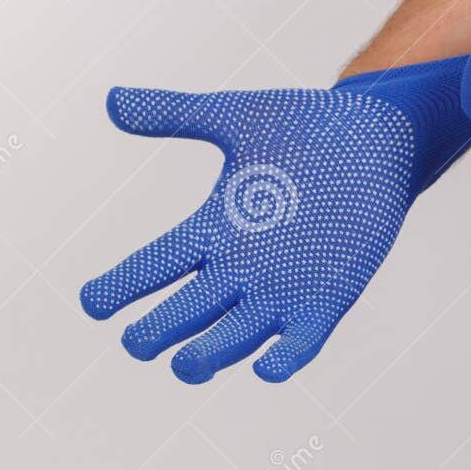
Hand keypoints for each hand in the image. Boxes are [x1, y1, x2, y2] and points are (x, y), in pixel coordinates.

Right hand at [80, 58, 470, 383]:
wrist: (379, 136)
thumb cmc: (307, 126)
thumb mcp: (236, 118)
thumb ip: (175, 113)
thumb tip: (113, 99)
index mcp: (215, 227)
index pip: (159, 262)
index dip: (125, 284)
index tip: (92, 303)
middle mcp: (242, 266)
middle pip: (190, 309)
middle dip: (161, 329)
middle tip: (136, 342)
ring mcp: (285, 286)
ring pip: (237, 335)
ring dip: (212, 353)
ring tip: (184, 367)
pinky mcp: (330, 297)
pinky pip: (303, 340)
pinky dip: (286, 357)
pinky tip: (269, 370)